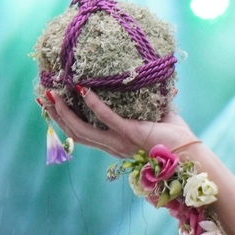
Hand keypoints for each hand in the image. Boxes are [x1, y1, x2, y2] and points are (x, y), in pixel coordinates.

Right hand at [43, 84, 198, 161]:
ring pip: (81, 130)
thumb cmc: (178, 137)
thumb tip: (160, 80)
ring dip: (64, 112)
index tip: (51, 104)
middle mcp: (113, 146)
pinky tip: (83, 90)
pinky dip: (94, 104)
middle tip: (43, 97)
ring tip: (52, 94)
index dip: (64, 121)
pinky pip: (107, 118)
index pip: (82, 135)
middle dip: (56, 116)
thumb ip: (152, 101)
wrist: (192, 154)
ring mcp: (120, 141)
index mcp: (115, 144)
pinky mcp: (130, 133)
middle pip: (74, 134)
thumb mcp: (158, 115)